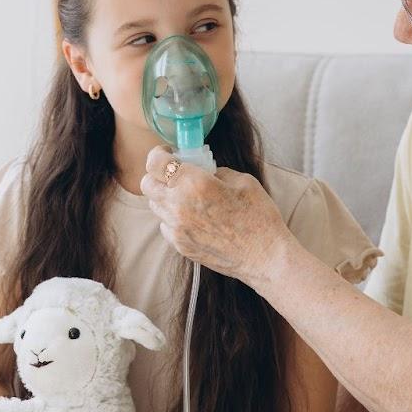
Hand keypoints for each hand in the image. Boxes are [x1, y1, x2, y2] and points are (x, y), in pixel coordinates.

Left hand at [139, 146, 292, 286]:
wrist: (265, 257)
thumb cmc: (258, 217)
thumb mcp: (241, 181)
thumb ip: (215, 171)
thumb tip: (202, 170)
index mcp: (193, 183)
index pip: (155, 162)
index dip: (159, 154)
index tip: (169, 153)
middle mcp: (178, 205)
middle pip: (147, 184)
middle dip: (158, 175)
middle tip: (176, 174)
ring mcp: (177, 228)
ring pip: (154, 205)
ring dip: (165, 197)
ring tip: (188, 197)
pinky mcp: (180, 246)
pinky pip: (165, 225)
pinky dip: (173, 218)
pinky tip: (193, 217)